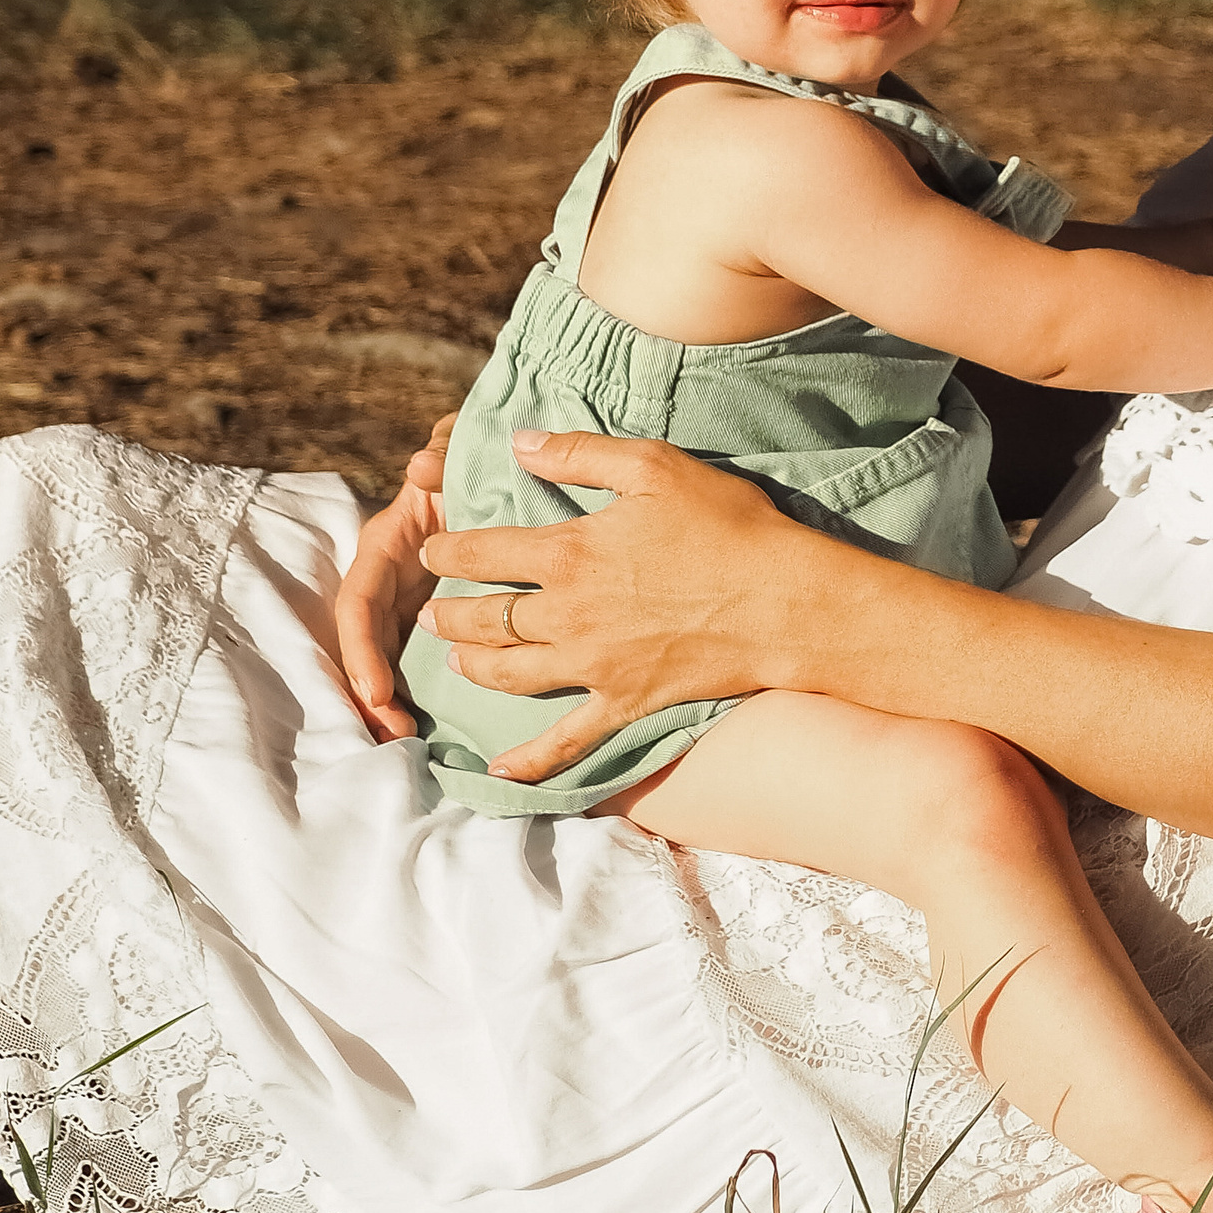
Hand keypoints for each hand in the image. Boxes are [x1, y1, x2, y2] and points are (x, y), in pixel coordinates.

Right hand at [331, 414, 456, 736]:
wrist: (505, 468)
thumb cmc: (476, 460)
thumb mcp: (457, 451)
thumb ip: (441, 454)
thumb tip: (418, 468)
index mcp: (389, 544)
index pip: (360, 601)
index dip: (362, 648)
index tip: (377, 692)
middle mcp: (392, 579)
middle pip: (365, 644)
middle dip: (369, 693)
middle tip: (389, 738)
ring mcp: (411, 601)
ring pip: (386, 659)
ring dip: (386, 703)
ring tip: (401, 745)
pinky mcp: (438, 618)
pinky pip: (418, 660)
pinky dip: (416, 694)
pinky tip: (427, 731)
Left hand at [417, 429, 868, 783]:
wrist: (782, 602)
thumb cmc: (727, 525)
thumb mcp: (655, 466)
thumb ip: (580, 454)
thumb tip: (519, 442)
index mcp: (569, 552)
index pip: (484, 551)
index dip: (449, 550)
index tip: (432, 548)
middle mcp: (567, 614)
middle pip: (486, 617)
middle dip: (449, 613)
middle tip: (431, 611)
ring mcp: (592, 665)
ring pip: (509, 672)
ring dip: (473, 665)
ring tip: (456, 659)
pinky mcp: (623, 703)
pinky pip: (564, 741)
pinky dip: (528, 761)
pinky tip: (499, 771)